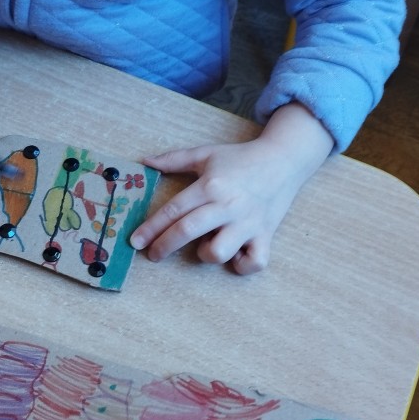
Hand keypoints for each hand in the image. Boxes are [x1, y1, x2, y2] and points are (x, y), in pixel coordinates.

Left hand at [129, 102, 333, 274]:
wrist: (283, 159)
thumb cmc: (240, 158)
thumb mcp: (206, 154)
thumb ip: (174, 159)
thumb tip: (145, 162)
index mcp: (211, 185)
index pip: (174, 210)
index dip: (151, 227)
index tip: (135, 241)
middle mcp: (228, 205)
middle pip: (188, 231)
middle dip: (164, 246)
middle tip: (153, 254)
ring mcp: (248, 223)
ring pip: (219, 252)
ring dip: (206, 254)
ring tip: (206, 244)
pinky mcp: (266, 235)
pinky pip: (254, 262)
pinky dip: (242, 265)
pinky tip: (235, 255)